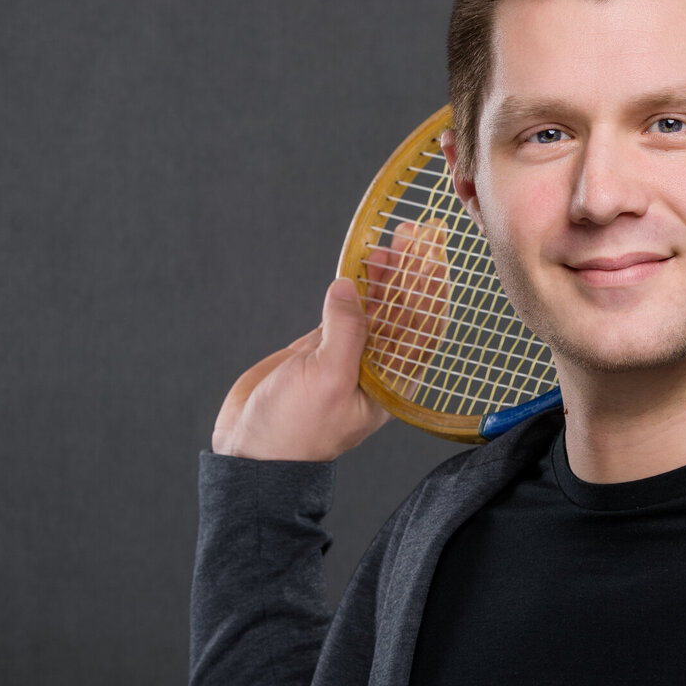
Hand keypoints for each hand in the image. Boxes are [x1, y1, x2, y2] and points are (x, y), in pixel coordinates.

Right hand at [211, 221, 449, 460]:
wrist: (252, 451)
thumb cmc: (296, 430)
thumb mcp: (329, 378)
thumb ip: (345, 330)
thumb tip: (350, 286)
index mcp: (390, 382)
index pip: (421, 327)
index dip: (429, 289)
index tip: (432, 253)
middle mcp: (375, 368)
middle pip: (401, 312)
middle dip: (409, 274)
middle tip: (411, 235)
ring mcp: (346, 356)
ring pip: (373, 309)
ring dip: (381, 277)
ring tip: (385, 244)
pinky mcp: (319, 350)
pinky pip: (342, 312)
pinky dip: (351, 288)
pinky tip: (358, 266)